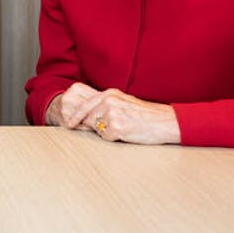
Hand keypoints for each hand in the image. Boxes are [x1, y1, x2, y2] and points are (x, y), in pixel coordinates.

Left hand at [51, 82, 179, 144]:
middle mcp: (108, 101)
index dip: (76, 115)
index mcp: (109, 94)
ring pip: (97, 129)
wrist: (164, 121)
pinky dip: (114, 138)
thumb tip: (88, 115)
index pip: (85, 105)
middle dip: (97, 126)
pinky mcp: (116, 127)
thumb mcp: (124, 102)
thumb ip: (107, 104)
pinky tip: (127, 133)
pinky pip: (106, 137)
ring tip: (124, 127)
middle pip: (89, 118)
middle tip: (115, 127)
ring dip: (108, 132)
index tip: (69, 124)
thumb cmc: (145, 114)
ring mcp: (111, 114)